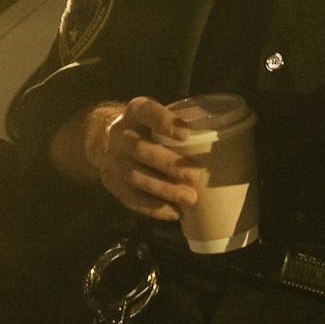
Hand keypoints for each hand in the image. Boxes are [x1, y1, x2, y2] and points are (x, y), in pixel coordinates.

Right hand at [84, 96, 201, 221]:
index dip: (164, 122)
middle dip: (168, 164)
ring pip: (136, 177)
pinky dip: (153, 208)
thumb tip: (221, 139)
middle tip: (195, 175)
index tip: (186, 134)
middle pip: (141, 150)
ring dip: (164, 190)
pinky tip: (174, 212)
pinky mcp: (111, 183)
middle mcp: (119, 134)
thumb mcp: (158, 113)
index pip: (147, 112)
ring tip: (190, 198)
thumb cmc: (147, 125)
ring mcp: (112, 160)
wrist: (103, 137)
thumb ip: (178, 123)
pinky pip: (130, 198)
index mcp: (135, 111)